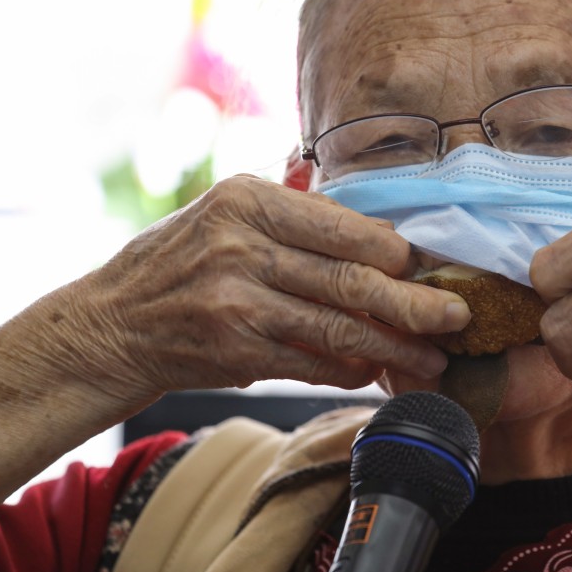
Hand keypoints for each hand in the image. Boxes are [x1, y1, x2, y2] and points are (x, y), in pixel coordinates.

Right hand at [66, 175, 468, 399]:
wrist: (113, 323)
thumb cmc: (183, 261)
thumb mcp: (228, 213)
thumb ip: (299, 217)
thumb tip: (385, 237)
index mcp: (249, 200)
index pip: (347, 226)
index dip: (399, 252)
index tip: (431, 268)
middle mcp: (242, 247)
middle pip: (352, 279)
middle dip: (415, 305)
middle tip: (458, 319)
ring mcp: (237, 302)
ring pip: (339, 328)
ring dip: (394, 348)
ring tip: (433, 359)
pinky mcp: (236, 352)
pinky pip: (312, 363)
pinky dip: (349, 369)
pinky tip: (375, 370)